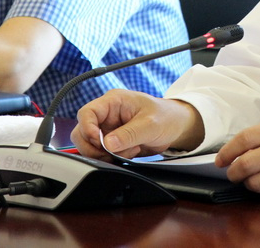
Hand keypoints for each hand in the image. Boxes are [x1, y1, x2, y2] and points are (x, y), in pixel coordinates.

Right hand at [71, 89, 202, 159]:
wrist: (176, 127)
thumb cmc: (166, 116)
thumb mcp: (150, 124)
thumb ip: (129, 134)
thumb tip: (107, 144)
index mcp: (113, 101)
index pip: (87, 112)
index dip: (87, 128)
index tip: (97, 141)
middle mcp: (107, 114)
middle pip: (82, 131)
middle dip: (94, 146)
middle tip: (112, 152)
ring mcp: (108, 129)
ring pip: (90, 145)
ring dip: (105, 154)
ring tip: (128, 150)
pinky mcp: (112, 142)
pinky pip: (102, 153)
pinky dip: (112, 158)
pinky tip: (130, 153)